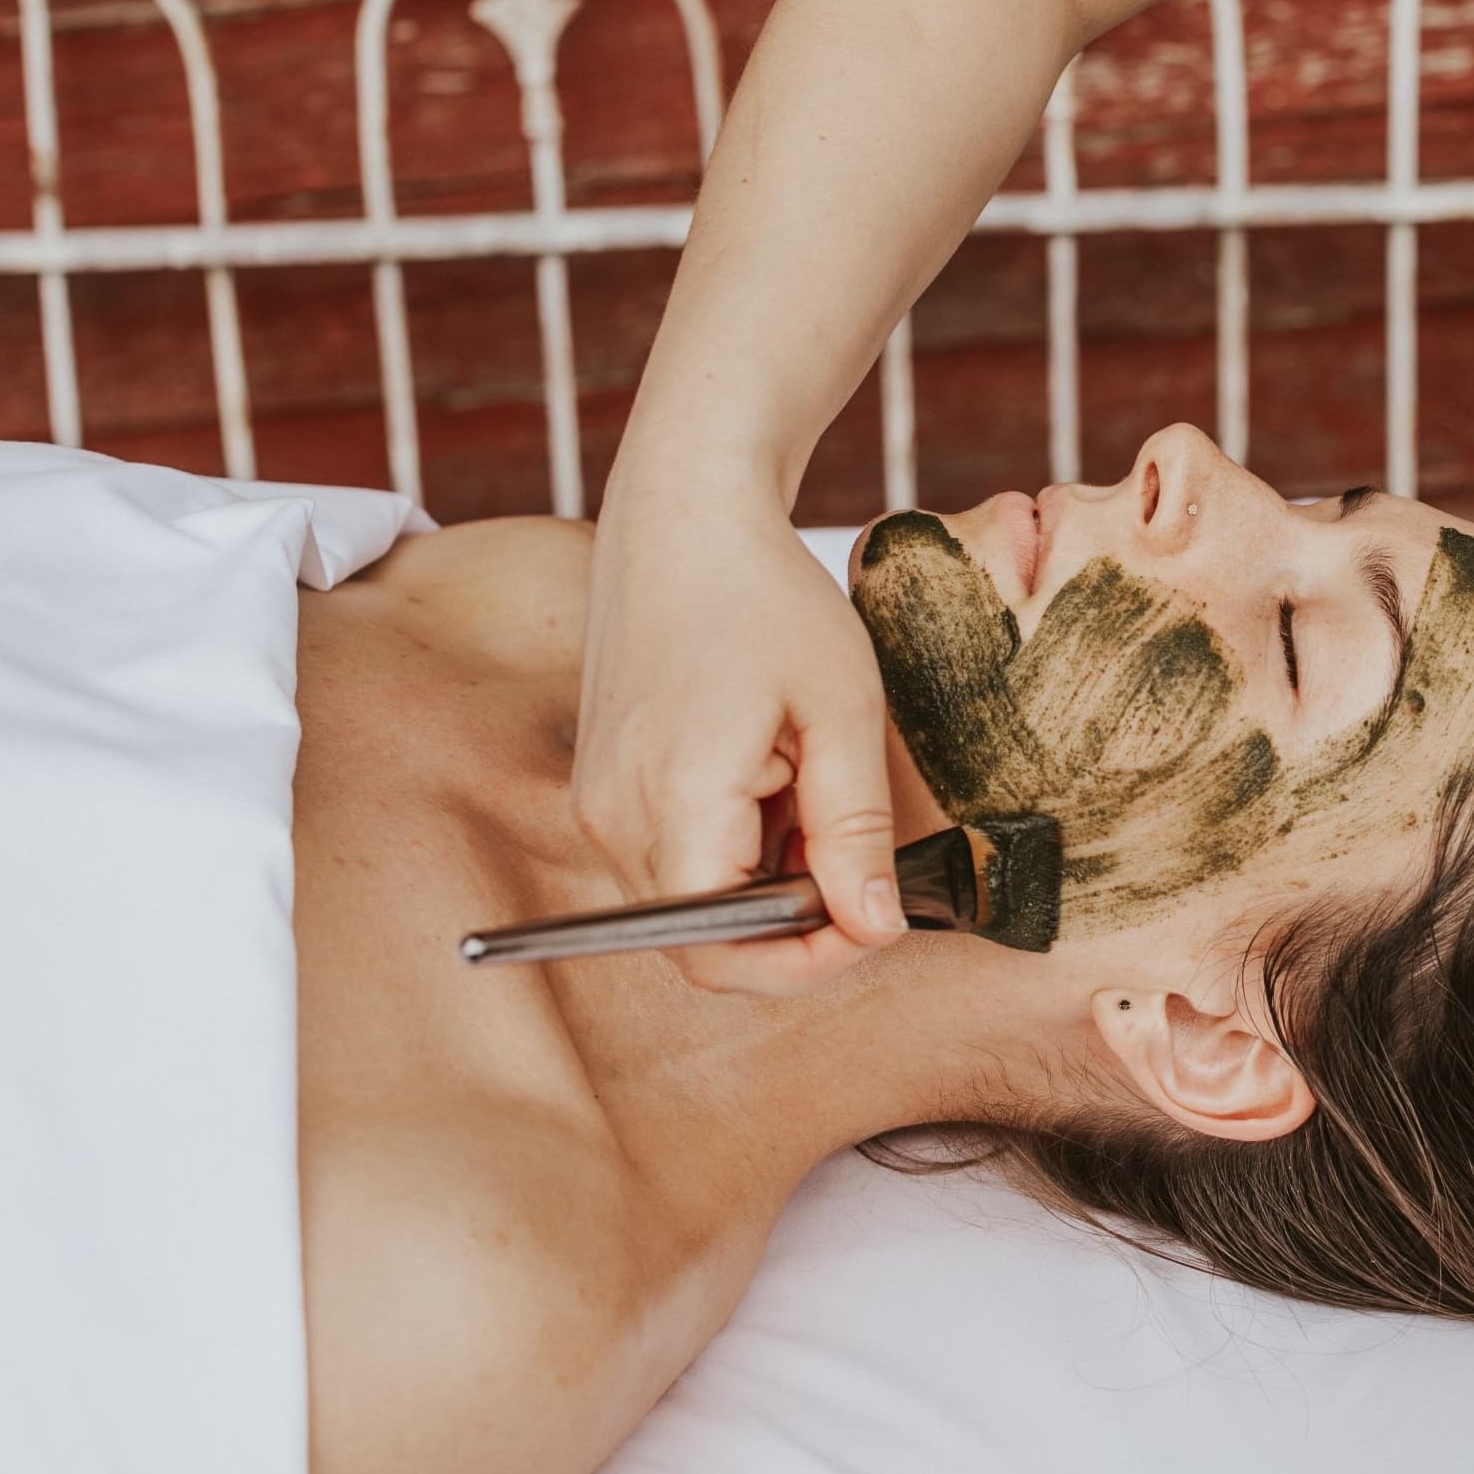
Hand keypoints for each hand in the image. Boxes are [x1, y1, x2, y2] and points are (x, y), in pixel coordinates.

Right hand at [573, 473, 906, 993]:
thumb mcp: (841, 711)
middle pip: (702, 940)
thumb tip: (875, 928)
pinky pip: (674, 856)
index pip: (722, 952)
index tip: (875, 918)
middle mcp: (612, 818)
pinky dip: (736, 845)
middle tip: (859, 858)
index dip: (806, 961)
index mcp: (671, 804)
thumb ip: (855, 830)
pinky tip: (777, 777)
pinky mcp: (603, 784)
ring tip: (816, 789)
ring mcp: (598, 802)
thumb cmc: (768, 594)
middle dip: (793, 920)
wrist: (685, 512)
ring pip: (692, 902)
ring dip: (766, 877)